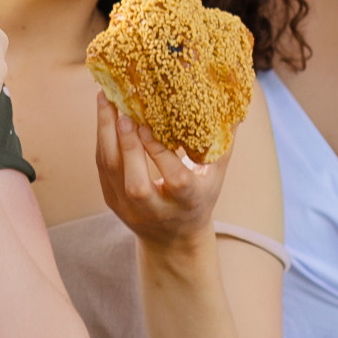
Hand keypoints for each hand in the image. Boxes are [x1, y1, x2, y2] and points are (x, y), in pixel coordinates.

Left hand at [94, 95, 227, 253]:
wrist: (173, 238)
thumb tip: (235, 110)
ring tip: (105, 99)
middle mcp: (156, 210)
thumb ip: (221, 146)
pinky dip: (102, 139)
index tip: (149, 126)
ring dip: (105, 133)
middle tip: (122, 108)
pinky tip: (104, 113)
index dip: (160, 155)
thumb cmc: (198, 198)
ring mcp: (129, 208)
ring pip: (111, 171)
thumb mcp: (214, 178)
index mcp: (187, 203)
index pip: (175, 180)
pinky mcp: (111, 200)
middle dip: (127, 144)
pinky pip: (103, 167)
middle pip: (136, 183)